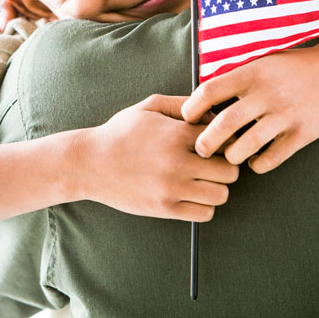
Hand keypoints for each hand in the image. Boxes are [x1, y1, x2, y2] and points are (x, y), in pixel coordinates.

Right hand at [77, 95, 238, 221]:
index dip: (225, 141)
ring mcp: (171, 188)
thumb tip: (213, 110)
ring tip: (203, 180)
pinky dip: (204, 206)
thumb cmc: (120, 132)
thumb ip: (182, 103)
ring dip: (217, 187)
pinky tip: (192, 195)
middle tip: (214, 164)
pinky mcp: (164, 209)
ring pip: (221, 194)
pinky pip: (205, 214)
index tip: (217, 143)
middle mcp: (178, 162)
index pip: (225, 140)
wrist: (89, 164)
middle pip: (229, 171)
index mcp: (177, 134)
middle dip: (226, 166)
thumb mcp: (149, 107)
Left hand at [181, 46, 318, 173]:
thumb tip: (203, 95)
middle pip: (224, 123)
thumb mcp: (265, 62)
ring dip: (232, 156)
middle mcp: (267, 93)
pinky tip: (255, 162)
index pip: (210, 91)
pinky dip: (258, 165)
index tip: (188, 119)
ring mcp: (286, 114)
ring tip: (229, 157)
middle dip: (206, 142)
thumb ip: (238, 76)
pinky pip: (271, 158)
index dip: (192, 108)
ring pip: (246, 145)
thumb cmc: (297, 66)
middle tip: (201, 149)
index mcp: (253, 72)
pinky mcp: (303, 133)